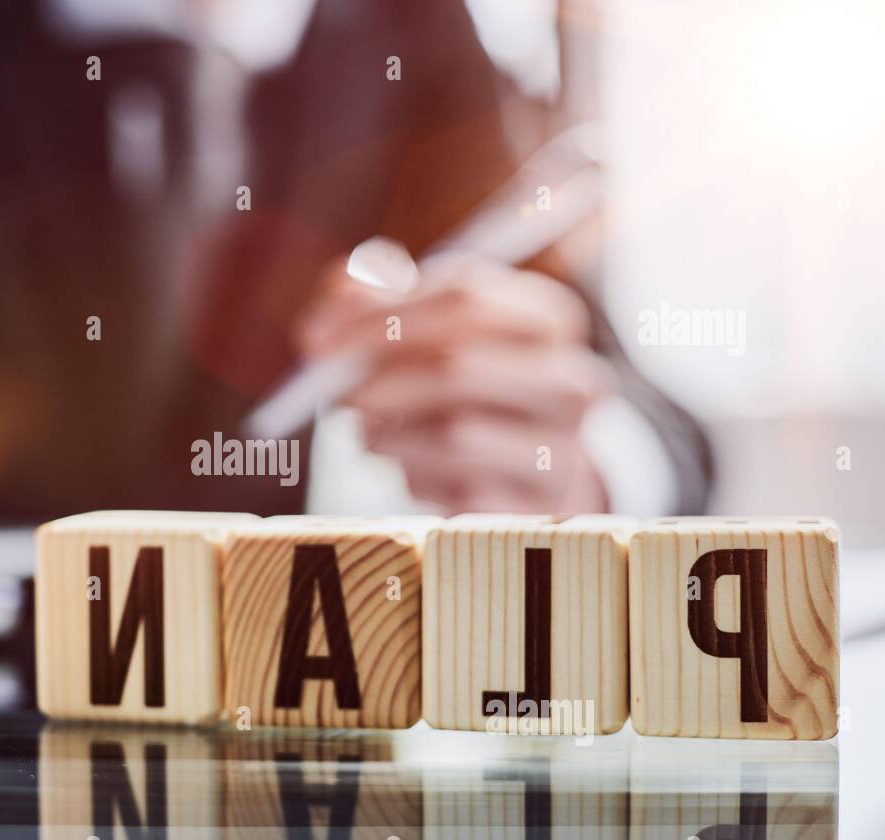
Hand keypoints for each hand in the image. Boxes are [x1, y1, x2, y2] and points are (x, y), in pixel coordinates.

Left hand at [295, 253, 611, 513]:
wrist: (536, 473)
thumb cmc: (471, 391)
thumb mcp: (432, 335)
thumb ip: (381, 301)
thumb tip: (339, 287)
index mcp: (548, 318)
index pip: (462, 294)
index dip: (375, 313)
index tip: (312, 337)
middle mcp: (572, 380)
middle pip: (456, 363)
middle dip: (373, 375)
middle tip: (327, 390)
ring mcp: (563, 448)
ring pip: (453, 432)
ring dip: (387, 433)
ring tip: (363, 431)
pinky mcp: (539, 507)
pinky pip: (457, 489)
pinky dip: (413, 475)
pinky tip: (400, 465)